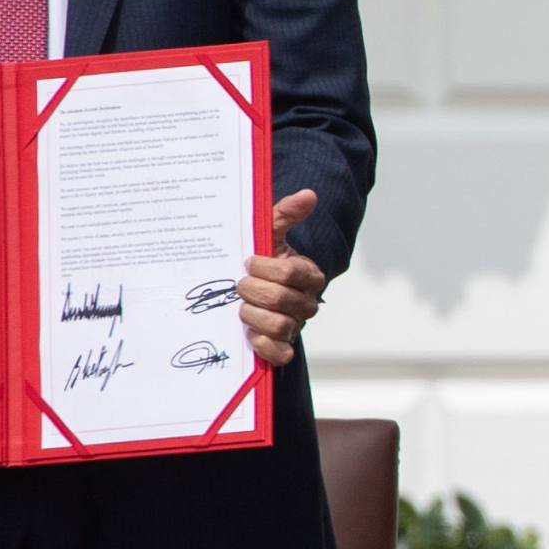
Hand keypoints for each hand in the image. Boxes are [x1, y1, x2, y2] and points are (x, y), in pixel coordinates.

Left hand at [236, 190, 326, 366]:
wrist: (246, 290)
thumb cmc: (260, 259)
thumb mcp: (269, 234)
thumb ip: (286, 214)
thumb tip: (308, 195)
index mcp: (309, 275)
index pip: (291, 273)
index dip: (264, 268)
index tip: (248, 263)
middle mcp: (307, 303)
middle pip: (282, 300)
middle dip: (252, 291)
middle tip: (240, 286)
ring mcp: (296, 326)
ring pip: (281, 326)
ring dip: (253, 316)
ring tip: (242, 308)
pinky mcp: (283, 349)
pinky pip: (280, 354)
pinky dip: (264, 345)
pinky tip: (250, 334)